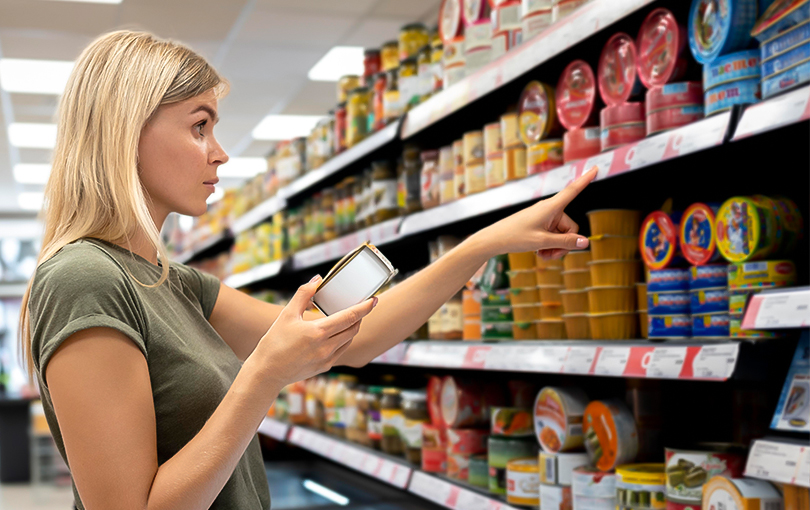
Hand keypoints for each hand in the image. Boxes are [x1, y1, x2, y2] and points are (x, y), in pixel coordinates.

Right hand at [249, 275, 375, 386]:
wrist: (267, 373)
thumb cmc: (274, 343)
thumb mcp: (287, 315)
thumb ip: (303, 294)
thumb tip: (317, 279)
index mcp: (318, 332)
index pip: (349, 317)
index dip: (364, 308)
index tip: (374, 300)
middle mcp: (326, 347)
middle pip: (353, 329)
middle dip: (360, 316)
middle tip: (361, 306)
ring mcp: (327, 359)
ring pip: (349, 340)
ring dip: (352, 328)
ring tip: (349, 318)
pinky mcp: (324, 367)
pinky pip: (341, 351)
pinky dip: (344, 340)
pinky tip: (337, 334)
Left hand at [476, 166, 596, 259]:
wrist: (494, 239)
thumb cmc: (515, 237)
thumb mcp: (542, 242)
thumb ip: (565, 242)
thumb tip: (585, 242)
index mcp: (550, 207)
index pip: (572, 190)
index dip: (586, 180)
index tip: (596, 167)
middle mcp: (549, 209)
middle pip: (570, 228)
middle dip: (564, 243)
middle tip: (551, 255)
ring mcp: (544, 217)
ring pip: (562, 234)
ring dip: (555, 247)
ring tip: (542, 254)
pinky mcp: (540, 224)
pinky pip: (553, 235)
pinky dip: (549, 245)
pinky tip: (539, 252)